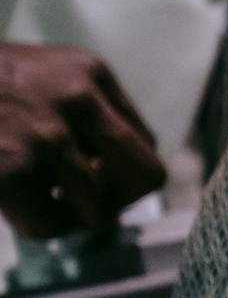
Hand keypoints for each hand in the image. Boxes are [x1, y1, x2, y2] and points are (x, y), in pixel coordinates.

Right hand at [0, 42, 166, 238]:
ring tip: (35, 198)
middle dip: (116, 201)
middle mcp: (77, 97)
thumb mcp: (40, 75)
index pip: (143, 143)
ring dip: (67, 215)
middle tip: (82, 205)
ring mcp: (46, 133)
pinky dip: (35, 226)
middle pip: (144, 177)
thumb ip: (84, 111)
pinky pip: (52, 226)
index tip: (93, 179)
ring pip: (97, 210)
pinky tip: (14, 205)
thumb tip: (122, 174)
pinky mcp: (11, 168)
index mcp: (89, 71)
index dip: (121, 172)